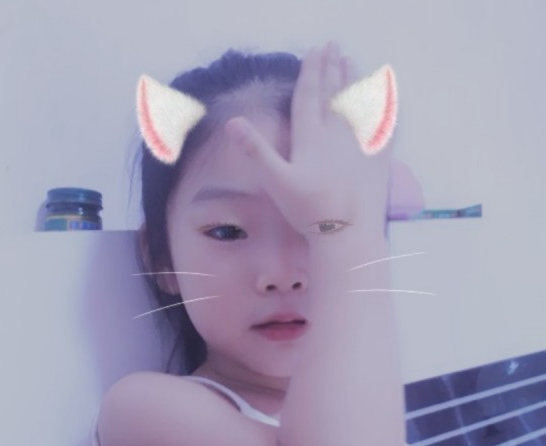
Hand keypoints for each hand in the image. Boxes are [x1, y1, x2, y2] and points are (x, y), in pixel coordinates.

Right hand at [223, 41, 393, 239]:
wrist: (348, 231)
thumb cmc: (308, 210)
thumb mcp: (275, 181)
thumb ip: (255, 150)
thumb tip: (231, 122)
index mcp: (310, 137)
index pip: (309, 96)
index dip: (311, 72)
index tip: (315, 51)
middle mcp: (336, 133)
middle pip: (333, 94)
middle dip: (332, 69)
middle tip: (334, 48)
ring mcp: (359, 144)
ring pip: (355, 105)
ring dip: (352, 82)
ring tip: (351, 64)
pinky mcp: (376, 158)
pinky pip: (379, 126)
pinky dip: (378, 109)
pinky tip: (380, 102)